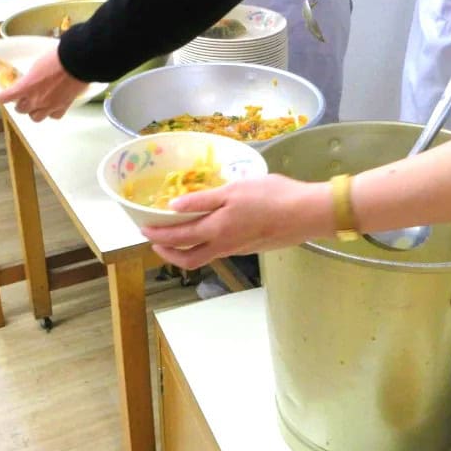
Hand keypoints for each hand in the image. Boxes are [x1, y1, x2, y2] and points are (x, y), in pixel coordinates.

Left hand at [0, 47, 89, 120]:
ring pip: (35, 117)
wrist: (76, 61)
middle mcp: (36, 99)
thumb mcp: (37, 64)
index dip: (2, 97)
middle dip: (20, 104)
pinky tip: (52, 106)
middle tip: (22, 98)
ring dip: (33, 112)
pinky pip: (53, 116)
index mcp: (26, 86)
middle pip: (20, 110)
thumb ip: (31, 76)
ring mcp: (50, 105)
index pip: (6, 97)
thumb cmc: (58, 57)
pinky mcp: (63, 106)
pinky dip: (51, 113)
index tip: (1, 96)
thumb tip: (32, 78)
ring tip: (36, 105)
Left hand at [140, 175, 332, 269]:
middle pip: (188, 259)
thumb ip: (202, 201)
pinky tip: (209, 230)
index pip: (178, 239)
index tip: (143, 229)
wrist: (306, 214)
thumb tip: (173, 207)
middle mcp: (224, 245)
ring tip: (178, 236)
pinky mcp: (250, 247)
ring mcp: (238, 249)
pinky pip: (219, 251)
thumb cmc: (271, 196)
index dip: (158, 236)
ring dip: (185, 250)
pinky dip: (205, 245)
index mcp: (216, 230)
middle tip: (155, 240)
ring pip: (204, 256)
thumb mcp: (233, 191)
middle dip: (167, 251)